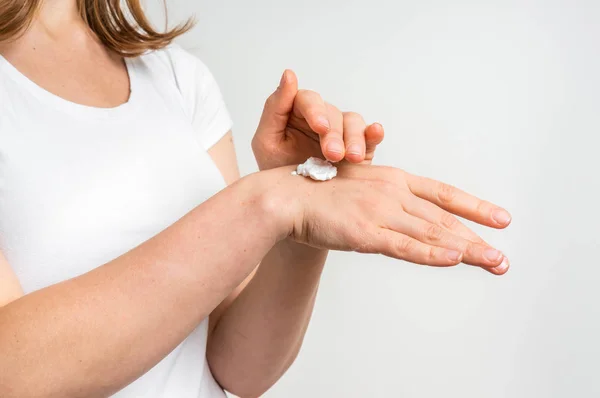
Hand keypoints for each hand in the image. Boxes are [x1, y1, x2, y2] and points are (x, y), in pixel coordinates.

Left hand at [252, 70, 384, 169]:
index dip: (315, 111)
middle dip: (334, 134)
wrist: (293, 204)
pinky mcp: (360, 148)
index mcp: (298, 113)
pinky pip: (370, 136)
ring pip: (353, 123)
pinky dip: (373, 133)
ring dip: (354, 139)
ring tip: (352, 158)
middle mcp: (322, 118)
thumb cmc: (277, 171)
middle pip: (333, 113)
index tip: (319, 127)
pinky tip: (375, 132)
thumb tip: (289, 74)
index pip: (308, 100)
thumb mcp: (266, 141)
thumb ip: (275, 108)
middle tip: (332, 155)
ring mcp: (342, 133)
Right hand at [261, 163, 511, 274]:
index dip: (474, 206)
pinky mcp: (365, 233)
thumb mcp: (358, 188)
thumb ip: (383, 200)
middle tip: (503, 257)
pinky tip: (454, 260)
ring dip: (467, 250)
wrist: (286, 197)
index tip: (499, 218)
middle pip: (443, 218)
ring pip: (432, 233)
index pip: (442, 194)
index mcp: (392, 179)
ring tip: (495, 262)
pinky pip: (404, 246)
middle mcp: (392, 193)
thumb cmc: (318, 193)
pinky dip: (431, 253)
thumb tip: (402, 215)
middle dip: (477, 238)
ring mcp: (380, 212)